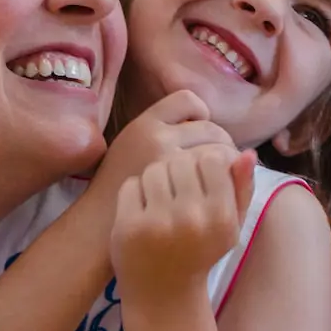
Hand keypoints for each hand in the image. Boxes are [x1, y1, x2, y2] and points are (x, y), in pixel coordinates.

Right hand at [90, 90, 231, 197]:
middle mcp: (158, 139)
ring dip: (227, 164)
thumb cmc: (119, 191)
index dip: (200, 114)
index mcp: (144, 125)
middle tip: (216, 163)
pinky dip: (226, 183)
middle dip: (220, 144)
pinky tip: (214, 193)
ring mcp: (174, 166)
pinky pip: (223, 176)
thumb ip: (167, 131)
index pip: (187, 100)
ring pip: (222, 151)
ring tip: (219, 179)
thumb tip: (207, 117)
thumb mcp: (134, 149)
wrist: (102, 230)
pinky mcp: (187, 193)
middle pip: (212, 128)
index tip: (198, 135)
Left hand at [112, 144, 254, 304]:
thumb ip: (242, 189)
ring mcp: (157, 222)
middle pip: (181, 161)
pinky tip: (143, 210)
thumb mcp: (230, 226)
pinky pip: (131, 185)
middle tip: (177, 190)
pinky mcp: (128, 226)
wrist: (163, 292)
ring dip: (156, 179)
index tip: (200, 179)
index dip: (204, 164)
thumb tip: (248, 152)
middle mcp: (191, 218)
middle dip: (179, 171)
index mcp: (220, 217)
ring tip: (161, 199)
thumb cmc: (201, 252)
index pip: (212, 159)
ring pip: (154, 169)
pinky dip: (135, 193)